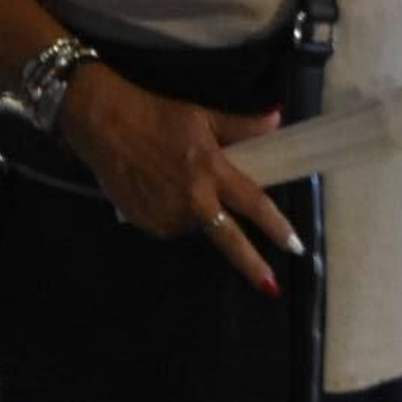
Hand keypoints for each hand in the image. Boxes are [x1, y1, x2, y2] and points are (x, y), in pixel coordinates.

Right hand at [60, 66, 301, 296]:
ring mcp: (167, 214)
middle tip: (270, 287)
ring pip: (195, 226)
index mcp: (212, 170)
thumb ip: (241, 126)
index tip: (296, 246)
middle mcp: (193, 199)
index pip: (253, 203)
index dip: (277, 227)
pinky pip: (169, 226)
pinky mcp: (145, 223)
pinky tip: (159, 190)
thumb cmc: (156, 114)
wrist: (105, 123)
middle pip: (230, 239)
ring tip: (178, 183)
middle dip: (252, 265)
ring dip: (198, 215)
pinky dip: (172, 215)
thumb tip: (277, 119)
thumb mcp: (202, 115)